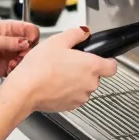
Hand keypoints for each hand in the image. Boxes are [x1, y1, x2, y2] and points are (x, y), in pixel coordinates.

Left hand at [0, 21, 39, 81]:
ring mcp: (9, 54)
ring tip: (13, 63)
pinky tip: (9, 69)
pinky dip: (17, 70)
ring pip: (26, 58)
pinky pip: (18, 69)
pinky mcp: (6, 67)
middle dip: (28, 51)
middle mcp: (10, 41)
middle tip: (20, 55)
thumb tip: (26, 42)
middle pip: (31, 44)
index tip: (27, 44)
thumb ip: (9, 42)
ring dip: (22, 62)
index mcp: (7, 29)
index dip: (32, 36)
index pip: (29, 29)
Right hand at [2, 27, 116, 113]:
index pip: (113, 66)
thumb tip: (84, 32)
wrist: (25, 90)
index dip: (108, 60)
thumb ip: (76, 34)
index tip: (101, 58)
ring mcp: (80, 97)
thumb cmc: (40, 67)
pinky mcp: (70, 107)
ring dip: (75, 80)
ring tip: (58, 72)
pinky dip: (66, 91)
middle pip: (96, 75)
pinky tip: (53, 83)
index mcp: (91, 66)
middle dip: (84, 69)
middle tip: (67, 61)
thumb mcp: (58, 41)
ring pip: (84, 87)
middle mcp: (90, 84)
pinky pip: (73, 96)